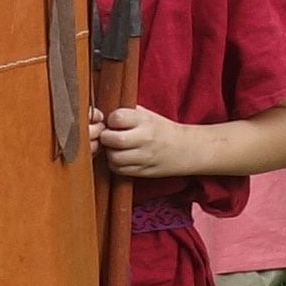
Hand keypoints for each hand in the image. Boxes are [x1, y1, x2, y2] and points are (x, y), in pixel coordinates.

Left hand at [91, 104, 207, 181]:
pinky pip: (119, 170)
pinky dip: (115, 164)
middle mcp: (145, 138)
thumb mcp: (147, 115)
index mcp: (145, 120)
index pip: (117, 118)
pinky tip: (121, 158)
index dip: (110, 120)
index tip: (113, 122)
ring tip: (115, 148)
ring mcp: (144, 157)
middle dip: (106, 138)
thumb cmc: (160, 129)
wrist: (185, 149)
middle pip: (114, 140)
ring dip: (110, 153)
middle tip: (109, 136)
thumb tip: (101, 114)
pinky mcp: (142, 171)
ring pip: (114, 158)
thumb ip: (126, 113)